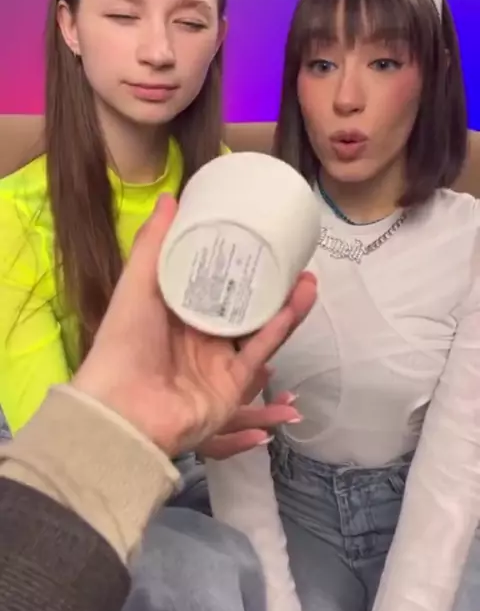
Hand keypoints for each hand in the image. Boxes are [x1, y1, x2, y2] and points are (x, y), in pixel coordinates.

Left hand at [73, 195, 316, 456]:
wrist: (121, 412)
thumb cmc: (123, 343)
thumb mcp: (136, 286)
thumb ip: (153, 245)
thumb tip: (170, 198)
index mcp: (176, 313)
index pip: (211, 282)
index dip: (235, 261)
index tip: (257, 236)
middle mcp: (200, 337)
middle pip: (243, 306)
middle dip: (270, 283)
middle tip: (292, 257)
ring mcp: (218, 362)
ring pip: (260, 328)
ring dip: (285, 305)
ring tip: (308, 279)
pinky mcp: (232, 386)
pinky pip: (258, 354)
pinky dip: (277, 331)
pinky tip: (293, 307)